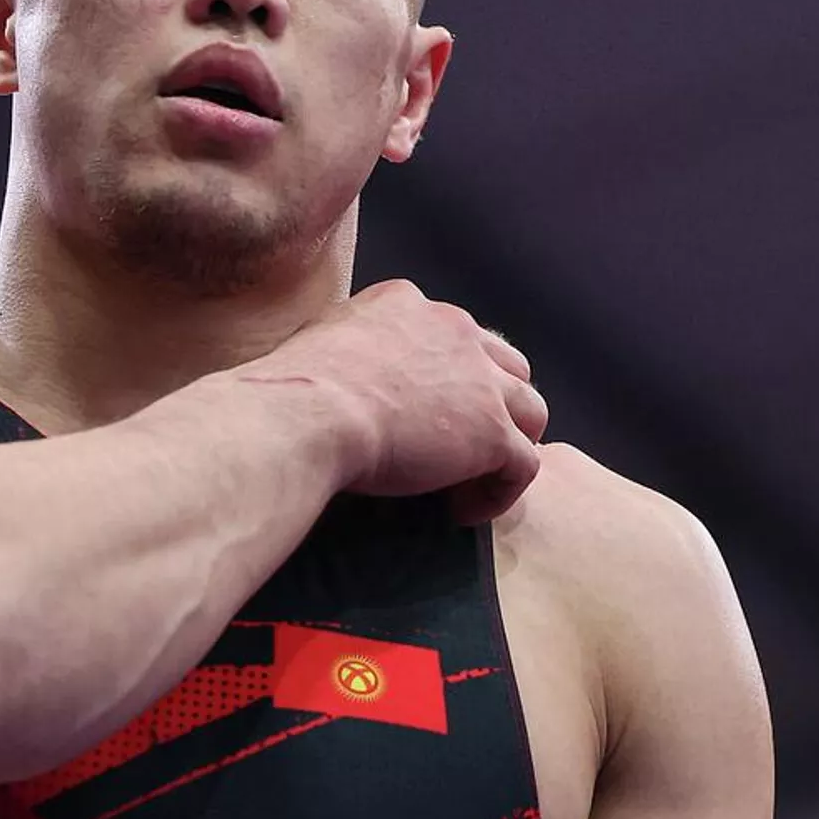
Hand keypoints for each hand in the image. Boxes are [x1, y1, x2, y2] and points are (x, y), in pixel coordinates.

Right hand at [267, 279, 547, 524]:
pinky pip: (524, 465)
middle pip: (504, 365)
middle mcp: (453, 329)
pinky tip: (462, 513)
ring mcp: (480, 381)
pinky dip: (500, 493)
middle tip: (461, 447)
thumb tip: (329, 374)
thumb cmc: (289, 389)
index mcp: (406, 305)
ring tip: (473, 481)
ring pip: (529, 411)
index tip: (422, 416)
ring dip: (508, 445)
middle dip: (492, 404)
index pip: (450, 336)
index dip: (446, 378)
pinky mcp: (492, 431)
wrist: (306, 414)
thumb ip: (344, 349)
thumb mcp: (315, 344)